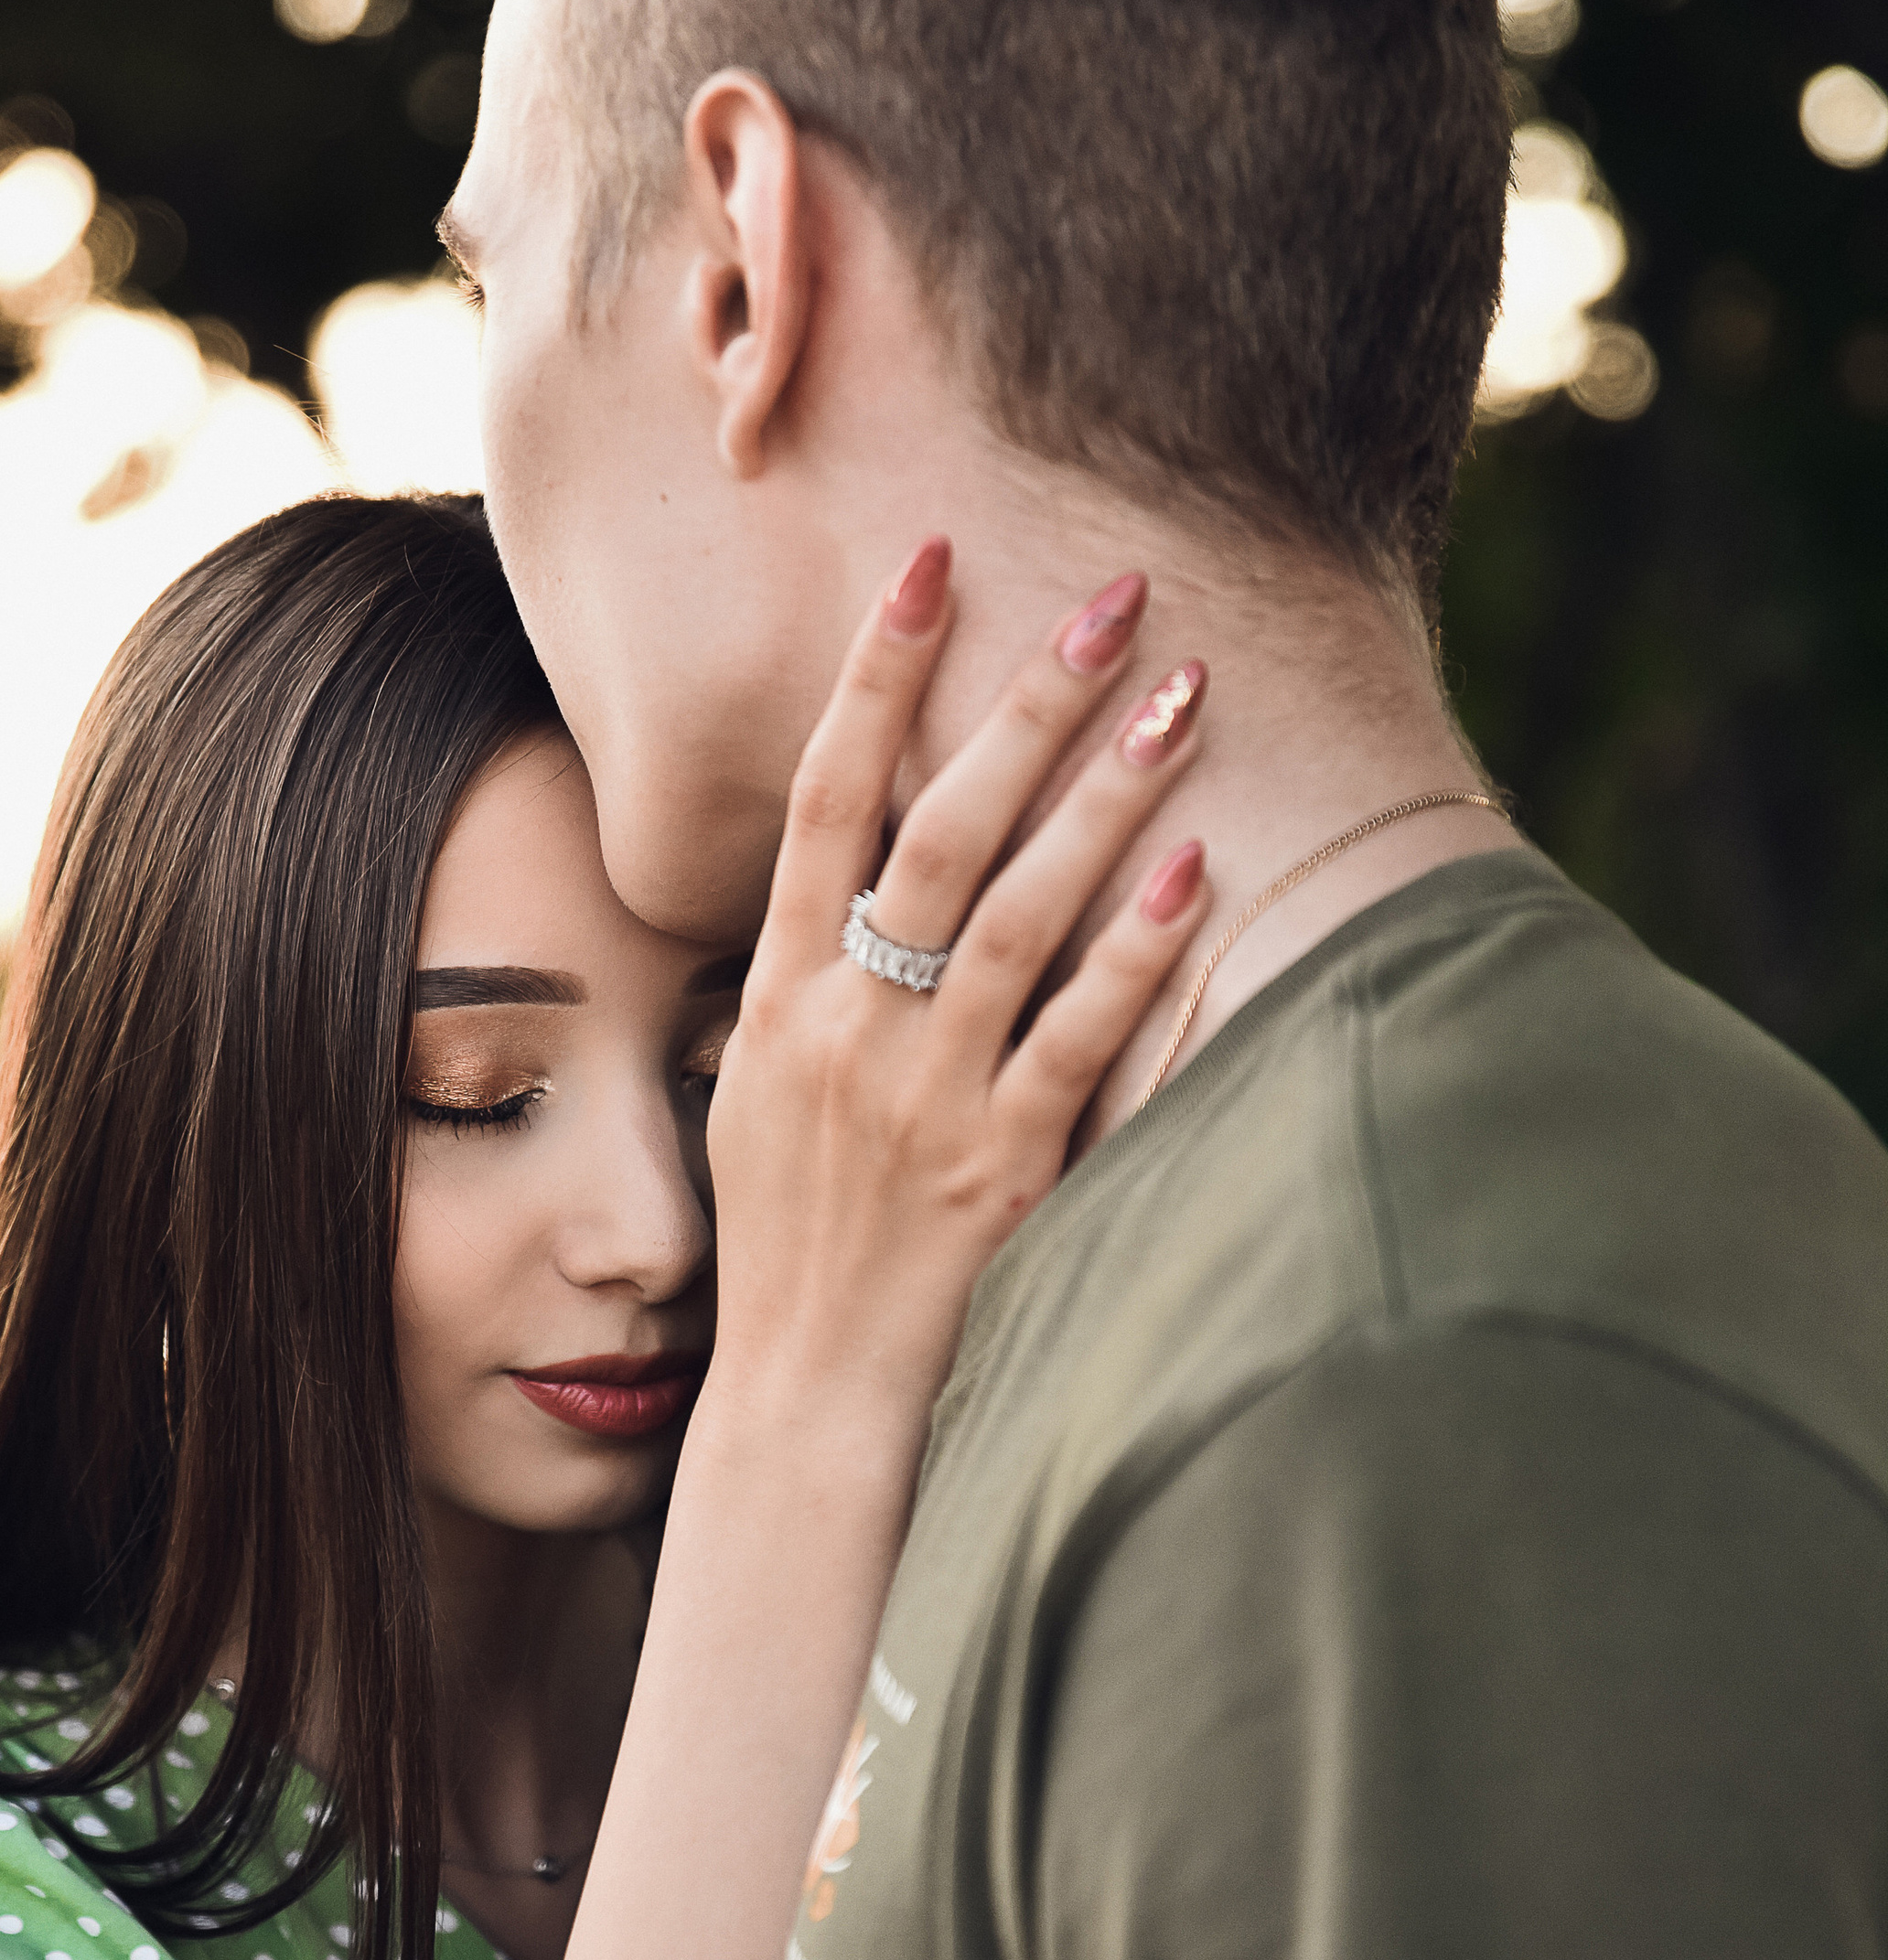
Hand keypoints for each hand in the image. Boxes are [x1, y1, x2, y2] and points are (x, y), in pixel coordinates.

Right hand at [704, 536, 1207, 1421]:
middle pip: (939, 828)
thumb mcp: (758, 1093)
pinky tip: (1200, 871)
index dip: (875, 676)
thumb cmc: (792, 1243)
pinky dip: (1142, 953)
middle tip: (1112, 595)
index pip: (822, 799)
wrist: (804, 1396)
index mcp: (780, 995)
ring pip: (1024, 913)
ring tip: (1184, 694)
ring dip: (1108, 796)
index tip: (928, 563)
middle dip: (1026, 702)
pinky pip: (1083, 1038)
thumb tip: (853, 878)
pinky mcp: (1003, 1163)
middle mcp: (847, 1028)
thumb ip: (809, 981)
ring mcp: (925, 1093)